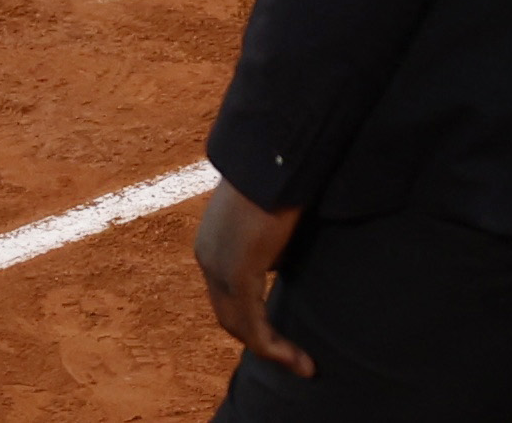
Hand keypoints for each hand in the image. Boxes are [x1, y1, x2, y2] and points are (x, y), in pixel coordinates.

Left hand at [192, 180, 310, 380]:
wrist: (274, 149)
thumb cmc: (283, 166)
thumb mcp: (278, 206)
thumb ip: (279, 231)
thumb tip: (294, 250)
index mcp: (215, 241)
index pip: (231, 292)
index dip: (255, 315)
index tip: (285, 329)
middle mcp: (209, 257)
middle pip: (231, 314)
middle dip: (261, 339)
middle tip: (293, 355)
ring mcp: (220, 265)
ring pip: (239, 324)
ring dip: (270, 349)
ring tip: (301, 363)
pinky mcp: (239, 270)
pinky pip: (252, 322)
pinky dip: (273, 345)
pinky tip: (299, 357)